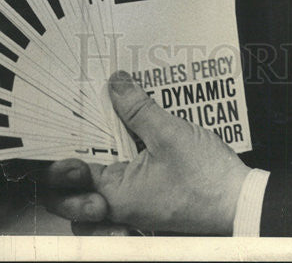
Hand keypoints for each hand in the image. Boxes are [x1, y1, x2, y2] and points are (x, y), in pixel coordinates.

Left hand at [45, 70, 250, 234]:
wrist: (239, 202)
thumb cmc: (206, 178)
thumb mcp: (169, 134)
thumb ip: (138, 108)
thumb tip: (115, 84)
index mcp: (116, 196)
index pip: (71, 179)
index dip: (56, 156)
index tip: (52, 132)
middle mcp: (120, 207)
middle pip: (74, 195)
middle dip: (64, 173)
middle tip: (66, 143)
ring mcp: (134, 208)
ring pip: (95, 194)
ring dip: (87, 175)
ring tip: (90, 148)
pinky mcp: (149, 201)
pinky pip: (120, 188)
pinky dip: (115, 169)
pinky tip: (124, 145)